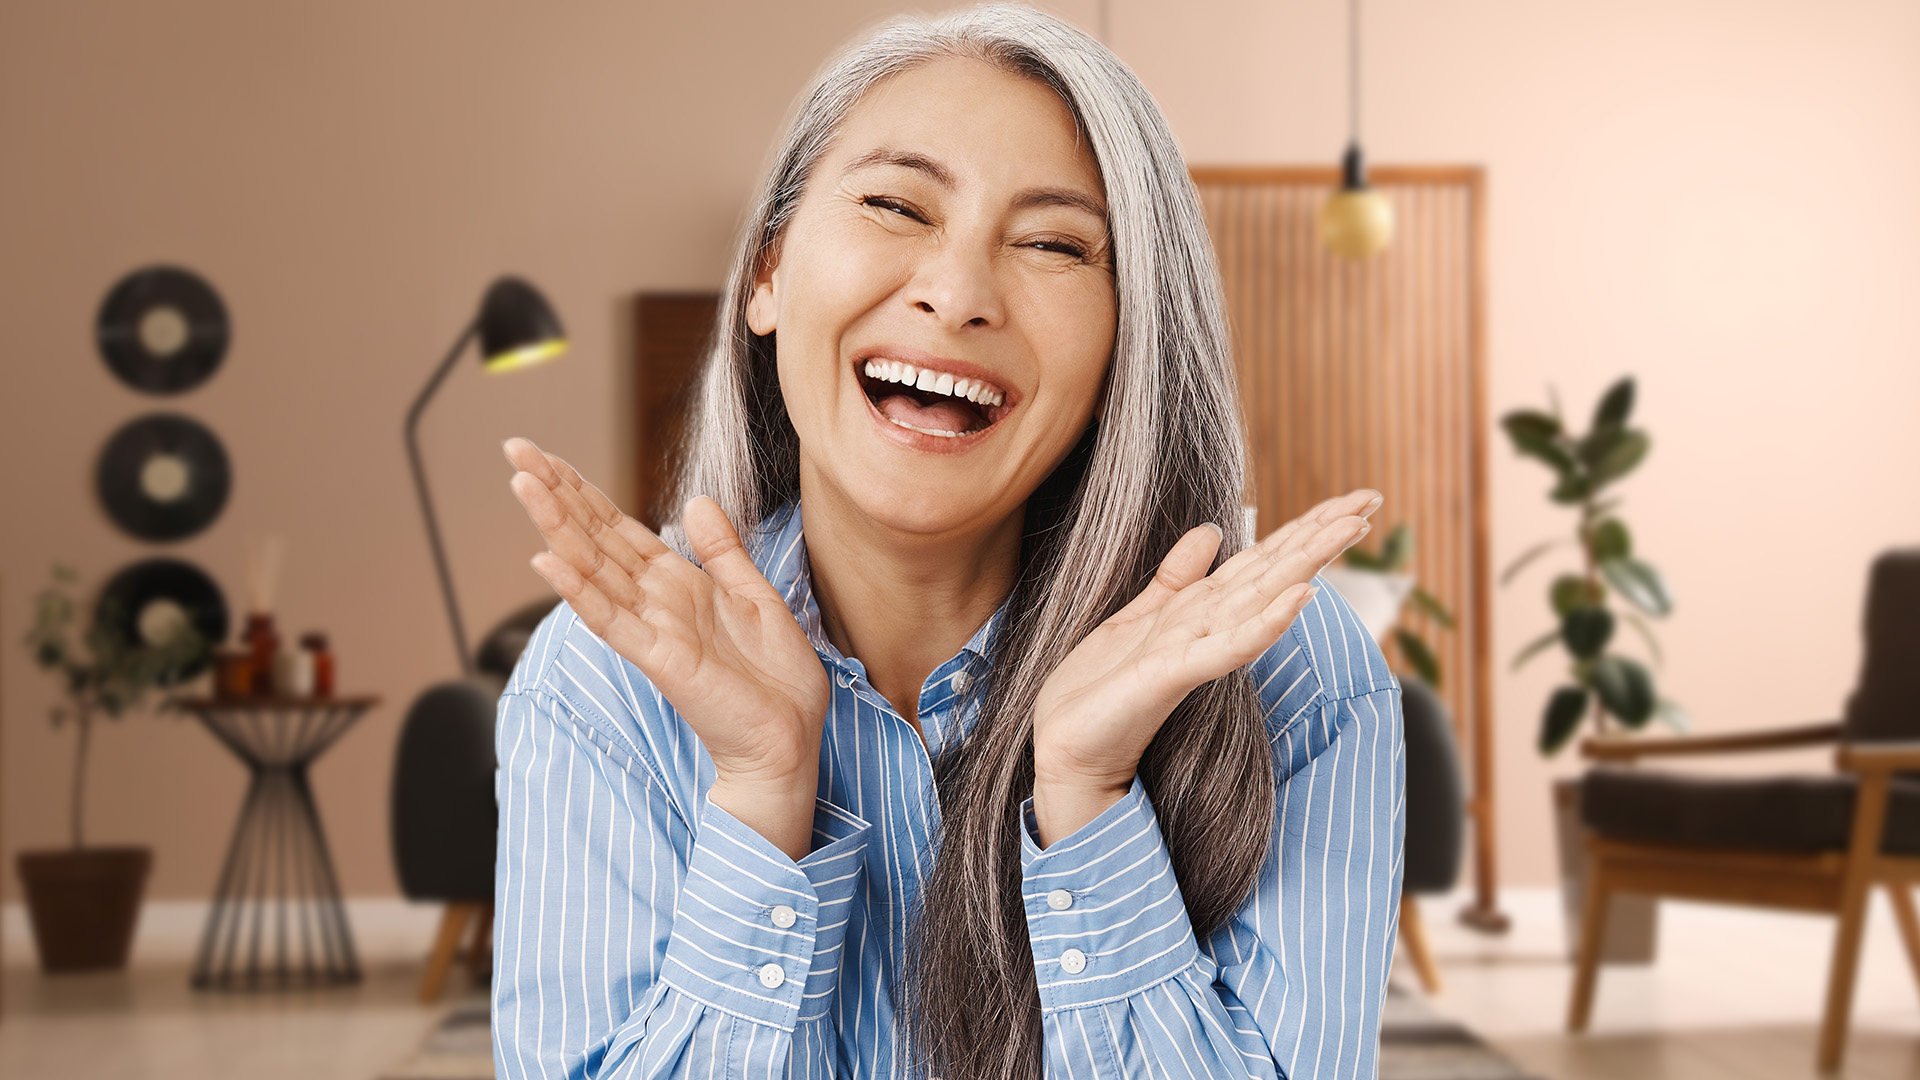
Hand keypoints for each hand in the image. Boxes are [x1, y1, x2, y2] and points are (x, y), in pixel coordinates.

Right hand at [502, 438, 828, 789]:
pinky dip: (579, 591)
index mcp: (679, 585)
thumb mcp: (755, 595)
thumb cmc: (775, 680)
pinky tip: (548, 561)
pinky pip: (612, 621)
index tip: (547, 456)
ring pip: (594, 569)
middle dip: (556, 493)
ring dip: (558, 526)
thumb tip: (698, 503)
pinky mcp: (661, 660)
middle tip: (516, 450)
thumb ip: (723, 551)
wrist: (788, 739)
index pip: (619, 528)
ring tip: (524, 486)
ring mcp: (653, 629)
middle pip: (596, 538)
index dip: (584, 491)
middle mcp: (657, 602)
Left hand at [1031, 489, 1383, 815]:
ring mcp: (1196, 651)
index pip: (1264, 559)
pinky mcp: (1174, 675)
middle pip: (1274, 570)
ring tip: (1349, 528)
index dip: (1305, 526)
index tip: (1354, 498)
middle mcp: (1209, 628)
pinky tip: (1300, 597)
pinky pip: (1227, 646)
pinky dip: (1265, 622)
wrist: (1066, 748)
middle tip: (1371, 500)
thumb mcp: (1137, 617)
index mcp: (1201, 611)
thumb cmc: (1099, 692)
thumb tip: (1212, 531)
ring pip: (1262, 597)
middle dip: (1322, 534)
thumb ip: (1177, 577)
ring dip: (1306, 562)